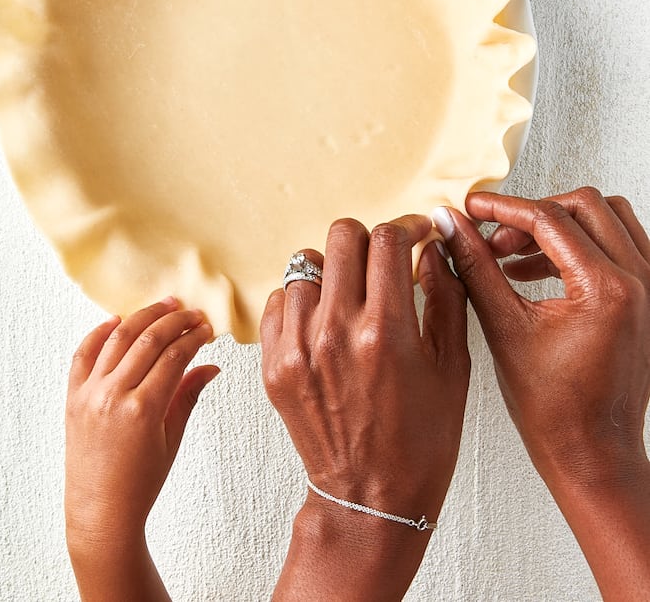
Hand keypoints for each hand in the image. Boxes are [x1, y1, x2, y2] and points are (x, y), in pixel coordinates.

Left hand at [65, 298, 218, 551]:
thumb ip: (188, 396)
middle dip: (174, 321)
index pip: (174, 356)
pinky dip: (100, 333)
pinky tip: (117, 321)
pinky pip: (83, 354)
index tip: (205, 329)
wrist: (101, 510)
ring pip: (118, 338)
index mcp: (143, 409)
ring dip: (142, 317)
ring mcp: (90, 394)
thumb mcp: (172, 439)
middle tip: (190, 313)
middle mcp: (114, 396)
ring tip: (163, 307)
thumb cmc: (140, 482)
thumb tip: (210, 367)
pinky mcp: (73, 397)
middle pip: (148, 340)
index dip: (193, 337)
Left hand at [261, 216, 469, 600]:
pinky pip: (278, 301)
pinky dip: (301, 300)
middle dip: (369, 240)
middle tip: (382, 260)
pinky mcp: (274, 365)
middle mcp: (336, 332)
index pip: (389, 241)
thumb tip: (434, 247)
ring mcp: (298, 348)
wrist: (370, 498)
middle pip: (342, 238)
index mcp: (386, 331)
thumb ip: (445, 297)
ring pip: (305, 265)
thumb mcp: (453, 367)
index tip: (416, 234)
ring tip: (351, 296)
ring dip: (333, 271)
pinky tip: (323, 320)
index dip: (408, 227)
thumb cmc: (421, 440)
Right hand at [435, 187, 649, 600]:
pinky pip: (619, 245)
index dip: (503, 209)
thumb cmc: (553, 410)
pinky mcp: (649, 300)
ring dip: (559, 225)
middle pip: (584, 206)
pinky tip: (536, 271)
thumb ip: (475, 266)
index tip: (472, 208)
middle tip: (493, 237)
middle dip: (532, 214)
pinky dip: (580, 245)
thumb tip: (451, 226)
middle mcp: (641, 281)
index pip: (550, 219)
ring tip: (513, 254)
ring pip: (608, 218)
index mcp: (607, 289)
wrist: (592, 455)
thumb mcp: (503, 328)